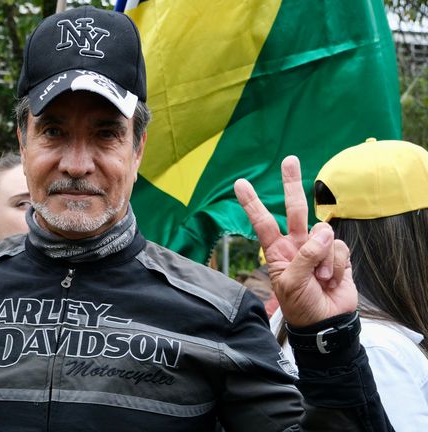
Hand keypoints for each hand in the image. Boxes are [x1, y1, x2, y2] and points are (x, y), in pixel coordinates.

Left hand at [233, 156, 356, 326]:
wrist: (326, 324)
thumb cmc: (302, 306)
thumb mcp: (292, 283)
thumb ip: (305, 256)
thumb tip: (324, 231)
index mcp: (278, 251)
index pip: (263, 221)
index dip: (252, 203)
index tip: (239, 183)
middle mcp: (297, 245)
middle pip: (294, 209)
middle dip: (291, 184)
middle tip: (289, 160)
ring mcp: (318, 249)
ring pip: (323, 234)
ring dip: (324, 259)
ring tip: (321, 280)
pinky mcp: (338, 255)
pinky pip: (340, 248)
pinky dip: (338, 265)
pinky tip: (333, 280)